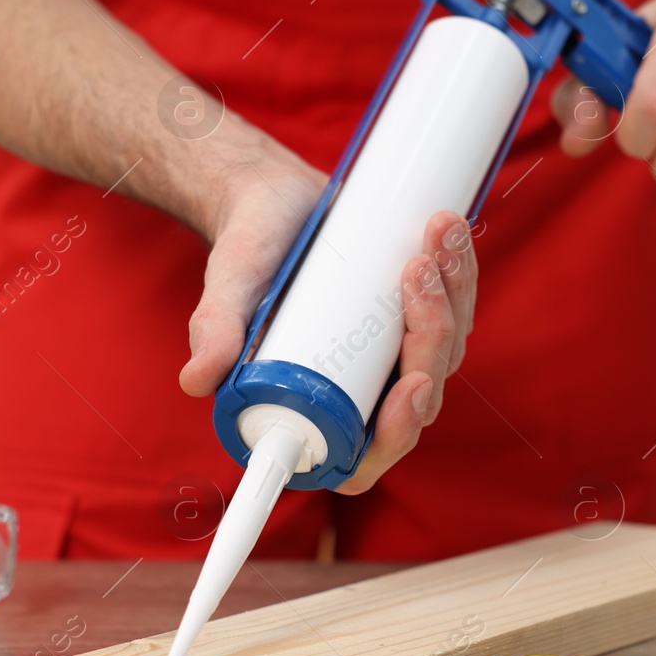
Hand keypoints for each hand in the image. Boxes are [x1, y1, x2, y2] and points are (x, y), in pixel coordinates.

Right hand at [177, 144, 476, 495]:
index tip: (409, 384)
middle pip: (421, 394)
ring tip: (431, 236)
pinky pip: (454, 308)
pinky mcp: (417, 316)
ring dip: (451, 294)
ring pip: (447, 348)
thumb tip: (196, 380)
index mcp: (318, 412)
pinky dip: (459, 272)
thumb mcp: (229, 288)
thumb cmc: (247, 254)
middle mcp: (364, 393)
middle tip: (415, 273)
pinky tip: (448, 234)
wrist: (269, 201)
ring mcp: (396, 356)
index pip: (369, 453)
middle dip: (432, 335)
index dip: (399, 430)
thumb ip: (214, 331)